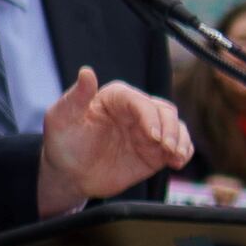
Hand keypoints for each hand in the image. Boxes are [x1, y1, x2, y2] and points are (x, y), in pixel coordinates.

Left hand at [33, 65, 194, 212]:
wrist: (70, 174)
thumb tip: (86, 72)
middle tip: (166, 147)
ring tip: (175, 156)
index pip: (140, 101)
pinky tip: (178, 161)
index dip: (149, 115)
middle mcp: (136, 110)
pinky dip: (184, 151)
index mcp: (116, 97)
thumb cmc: (63, 142)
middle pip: (164, 111)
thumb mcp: (61, 118)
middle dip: (170, 128)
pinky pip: (179, 146)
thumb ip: (76, 96)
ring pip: (176, 126)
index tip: (151, 134)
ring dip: (180, 139)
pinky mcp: (155, 150)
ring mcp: (148, 130)